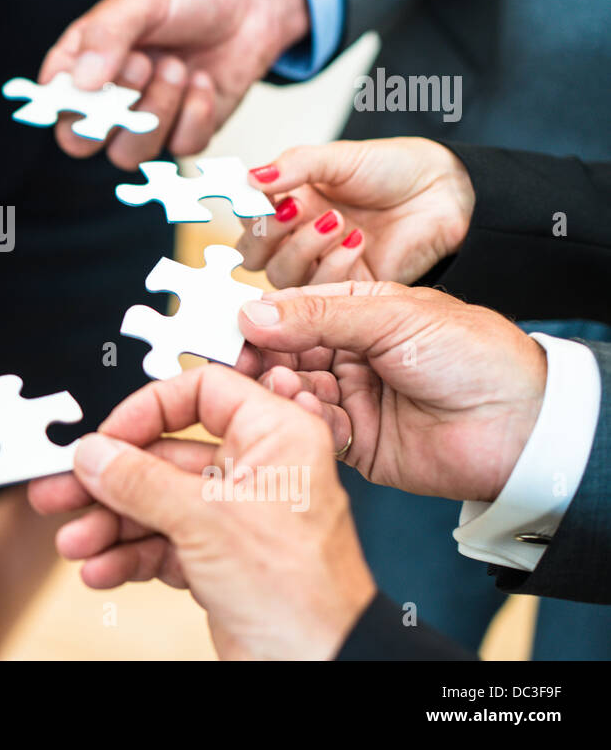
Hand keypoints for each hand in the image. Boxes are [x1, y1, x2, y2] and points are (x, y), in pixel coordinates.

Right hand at [29, 366, 374, 659]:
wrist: (320, 667)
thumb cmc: (301, 593)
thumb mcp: (207, 521)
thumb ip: (141, 482)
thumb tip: (93, 455)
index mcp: (276, 437)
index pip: (202, 392)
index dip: (148, 411)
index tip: (106, 438)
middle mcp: (257, 470)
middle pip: (165, 455)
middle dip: (110, 480)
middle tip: (60, 489)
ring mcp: (237, 517)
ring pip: (156, 503)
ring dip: (110, 523)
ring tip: (75, 542)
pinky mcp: (220, 559)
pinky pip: (162, 543)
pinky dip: (128, 555)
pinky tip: (100, 568)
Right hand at [39, 0, 309, 166]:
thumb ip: (107, 35)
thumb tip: (80, 83)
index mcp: (83, 60)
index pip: (54, 101)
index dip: (72, 99)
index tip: (99, 76)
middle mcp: (108, 96)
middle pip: (81, 141)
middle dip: (113, 111)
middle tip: (143, 65)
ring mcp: (145, 118)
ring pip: (129, 153)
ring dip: (158, 111)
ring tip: (179, 66)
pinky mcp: (185, 131)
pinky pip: (179, 148)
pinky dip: (196, 114)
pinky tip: (203, 80)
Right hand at [235, 138, 475, 287]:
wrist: (444, 193)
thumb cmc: (394, 170)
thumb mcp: (340, 157)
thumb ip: (295, 166)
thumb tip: (251, 178)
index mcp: (288, 201)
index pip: (246, 216)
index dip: (249, 210)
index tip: (265, 195)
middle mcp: (296, 235)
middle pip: (252, 254)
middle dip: (267, 234)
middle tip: (293, 210)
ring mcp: (319, 263)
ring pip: (281, 274)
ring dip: (302, 247)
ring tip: (336, 221)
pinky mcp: (345, 289)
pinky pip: (319, 290)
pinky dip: (332, 264)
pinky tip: (357, 240)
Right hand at [237, 282, 546, 501]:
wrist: (523, 425)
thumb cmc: (476, 355)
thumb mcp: (393, 316)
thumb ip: (319, 316)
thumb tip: (254, 313)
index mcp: (358, 310)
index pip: (291, 311)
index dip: (259, 320)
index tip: (228, 328)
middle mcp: (348, 353)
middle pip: (283, 354)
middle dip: (262, 358)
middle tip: (241, 363)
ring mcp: (350, 397)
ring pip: (291, 392)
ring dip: (282, 389)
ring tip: (285, 386)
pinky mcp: (354, 441)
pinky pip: (311, 429)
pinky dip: (304, 421)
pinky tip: (310, 412)